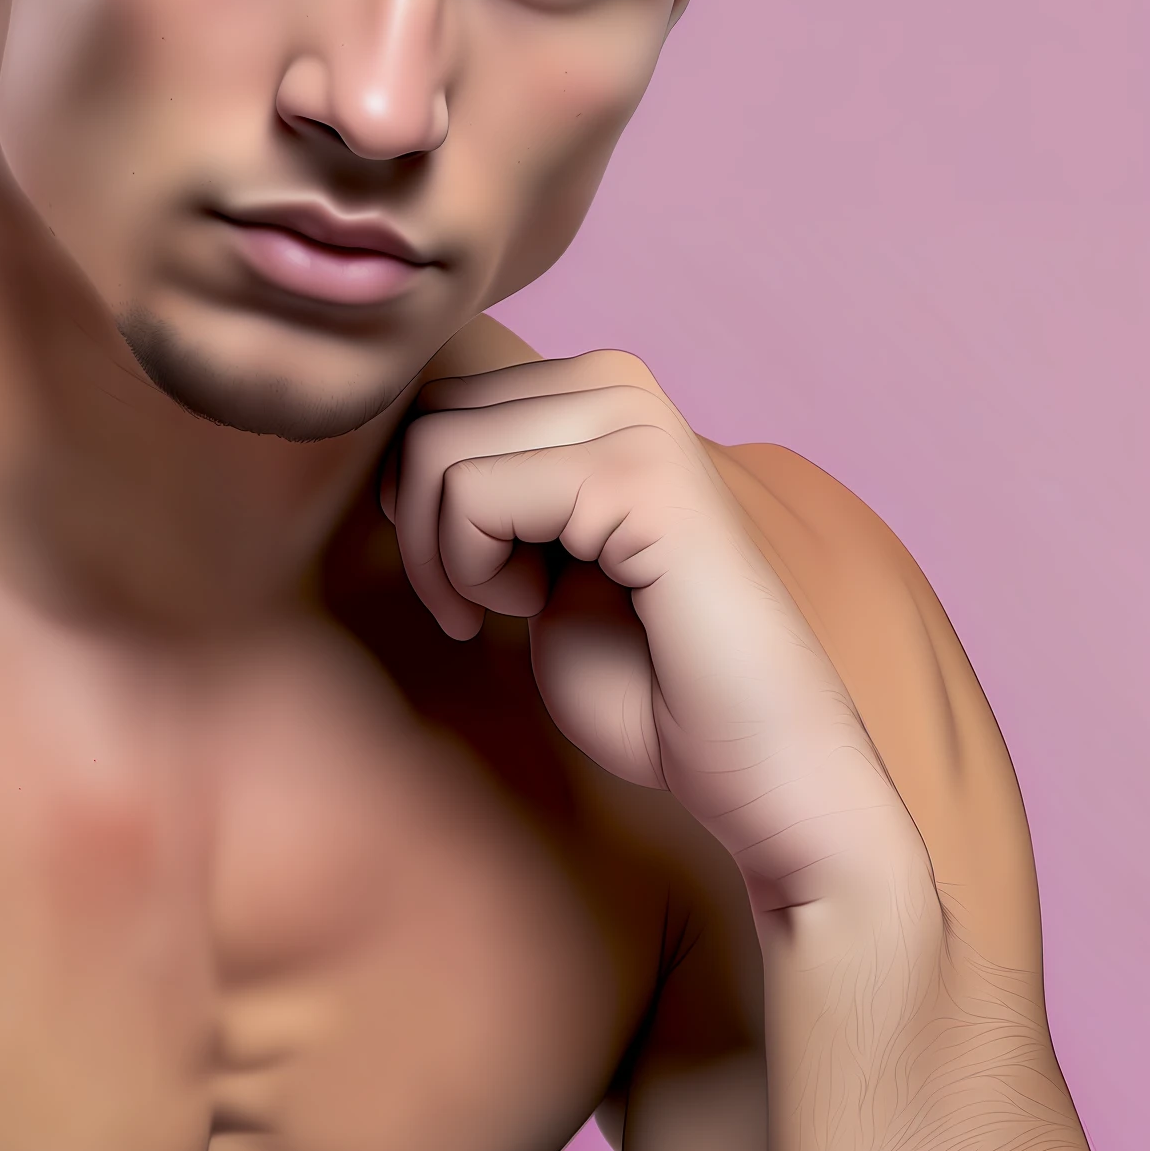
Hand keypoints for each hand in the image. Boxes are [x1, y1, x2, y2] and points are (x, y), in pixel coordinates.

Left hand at [382, 350, 922, 915]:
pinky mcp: (641, 474)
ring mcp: (636, 419)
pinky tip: (537, 610)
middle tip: (475, 606)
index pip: (434, 403)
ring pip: (435, 452)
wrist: (753, 771)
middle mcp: (618, 380)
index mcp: (595, 390)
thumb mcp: (531, 556)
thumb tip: (396, 434)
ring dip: (443, 557)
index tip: (467, 582)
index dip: (418, 505)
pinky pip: (471, 494)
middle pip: (425, 419)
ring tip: (513, 607)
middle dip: (418, 531)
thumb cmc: (642, 681)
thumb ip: (480, 482)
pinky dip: (472, 572)